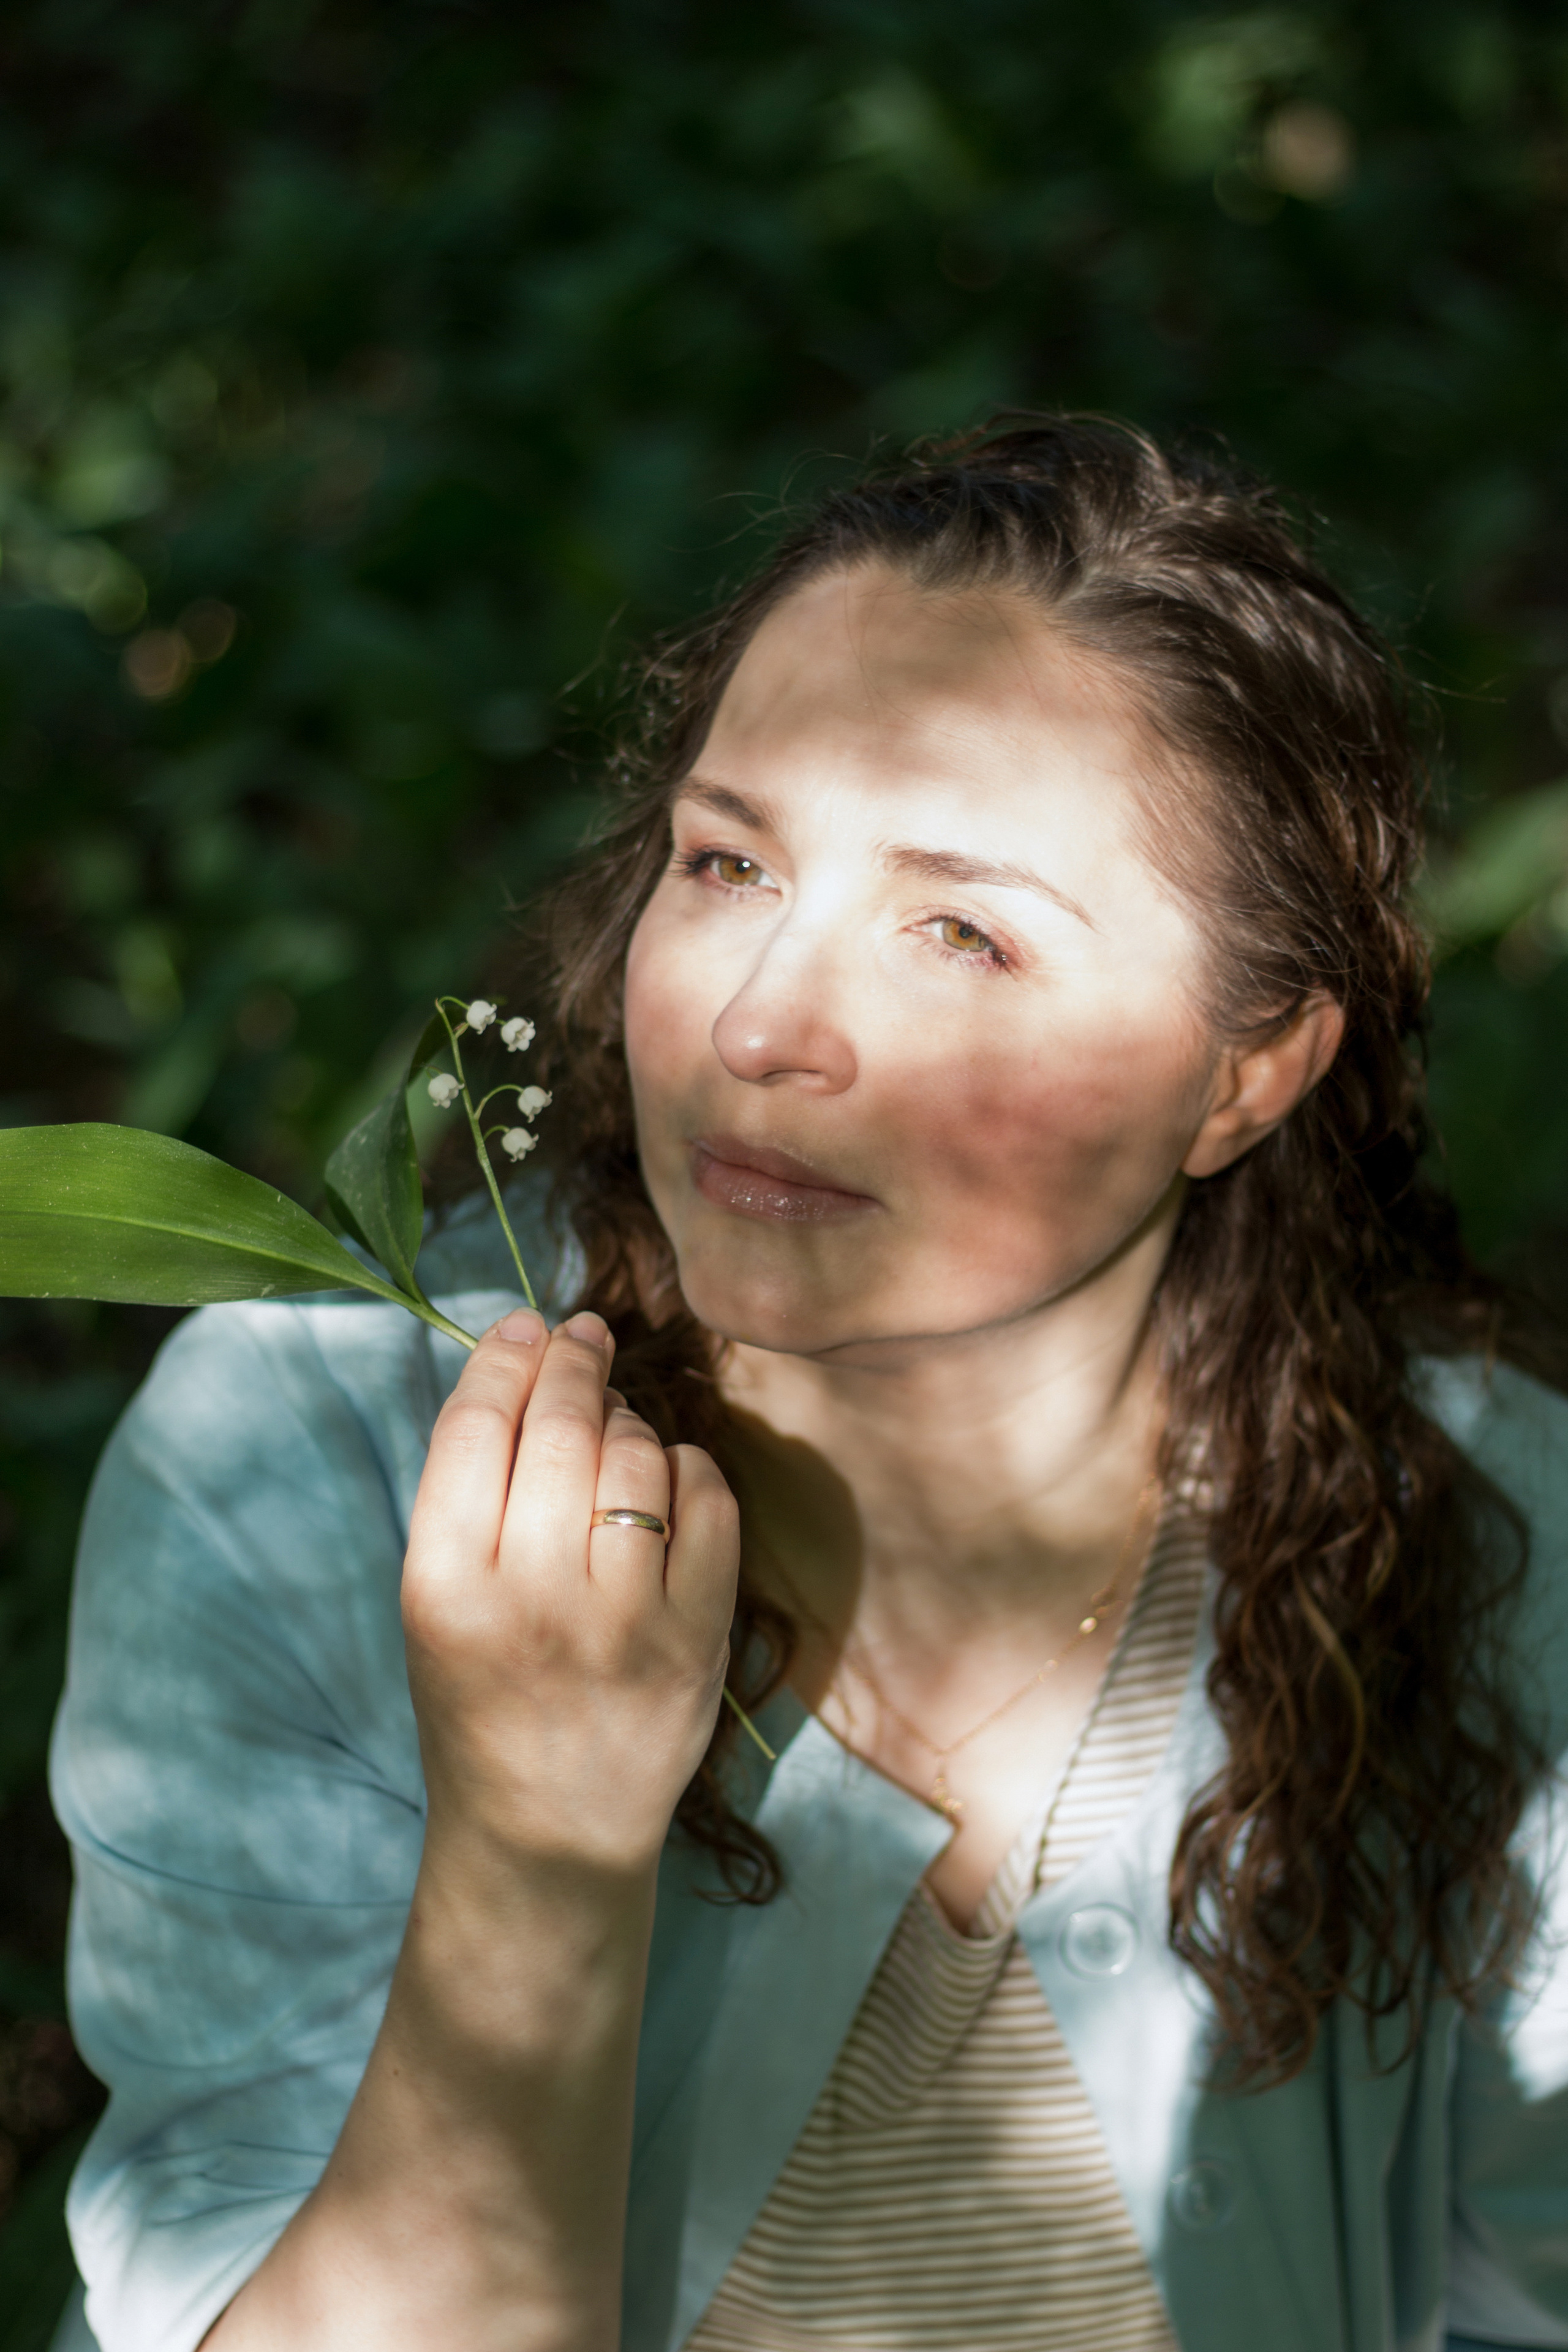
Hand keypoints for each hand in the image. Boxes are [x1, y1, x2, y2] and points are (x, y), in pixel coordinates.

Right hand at [403, 1308, 739, 1878]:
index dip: (503, 1360)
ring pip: (638, 1456)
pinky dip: (690, 1470)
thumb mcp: (436, 1603)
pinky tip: (667, 1480)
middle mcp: (531, 1603)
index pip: (474, 1431)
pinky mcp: (697, 1641)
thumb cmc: (483, 1700)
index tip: (527, 1326)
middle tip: (583, 1337)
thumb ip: (470, 1492)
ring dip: (629, 1420)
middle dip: (574, 1364)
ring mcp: (623, 1624)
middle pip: (559, 1430)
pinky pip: (707, 1503)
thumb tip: (527, 1354)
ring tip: (614, 1430)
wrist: (546, 1835)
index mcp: (443, 1590)